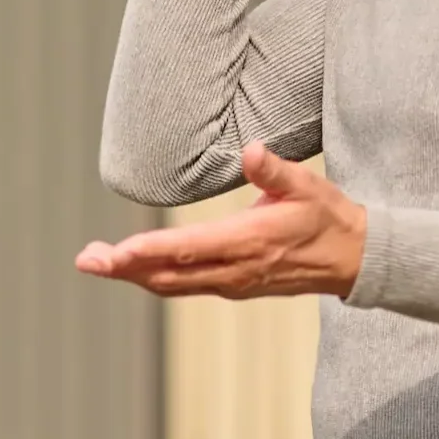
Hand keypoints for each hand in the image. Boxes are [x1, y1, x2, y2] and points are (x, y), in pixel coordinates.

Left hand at [75, 143, 367, 299]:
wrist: (353, 259)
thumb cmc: (328, 217)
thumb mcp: (309, 187)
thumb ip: (276, 171)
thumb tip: (253, 151)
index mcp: (249, 241)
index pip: (188, 249)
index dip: (148, 251)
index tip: (115, 253)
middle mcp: (235, 270)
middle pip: (168, 275)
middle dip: (124, 268)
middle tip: (86, 259)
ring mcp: (233, 283)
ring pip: (172, 285)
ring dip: (133, 275)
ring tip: (96, 262)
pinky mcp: (233, 286)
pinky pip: (184, 286)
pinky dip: (154, 278)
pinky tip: (133, 268)